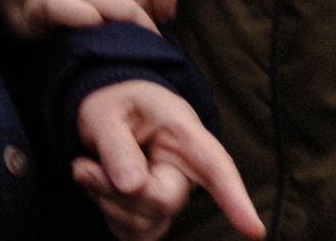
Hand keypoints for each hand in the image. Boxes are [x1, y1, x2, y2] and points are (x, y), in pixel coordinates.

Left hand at [74, 80, 260, 239]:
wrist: (109, 113)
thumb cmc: (113, 106)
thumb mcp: (105, 113)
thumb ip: (117, 146)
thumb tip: (133, 186)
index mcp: (184, 132)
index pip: (216, 166)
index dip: (235, 198)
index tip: (254, 231)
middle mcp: (185, 167)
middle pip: (164, 201)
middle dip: (115, 192)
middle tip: (81, 167)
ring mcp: (170, 193)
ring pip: (143, 221)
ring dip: (104, 200)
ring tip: (86, 167)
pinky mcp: (151, 214)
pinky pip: (129, 231)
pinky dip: (105, 211)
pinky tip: (98, 185)